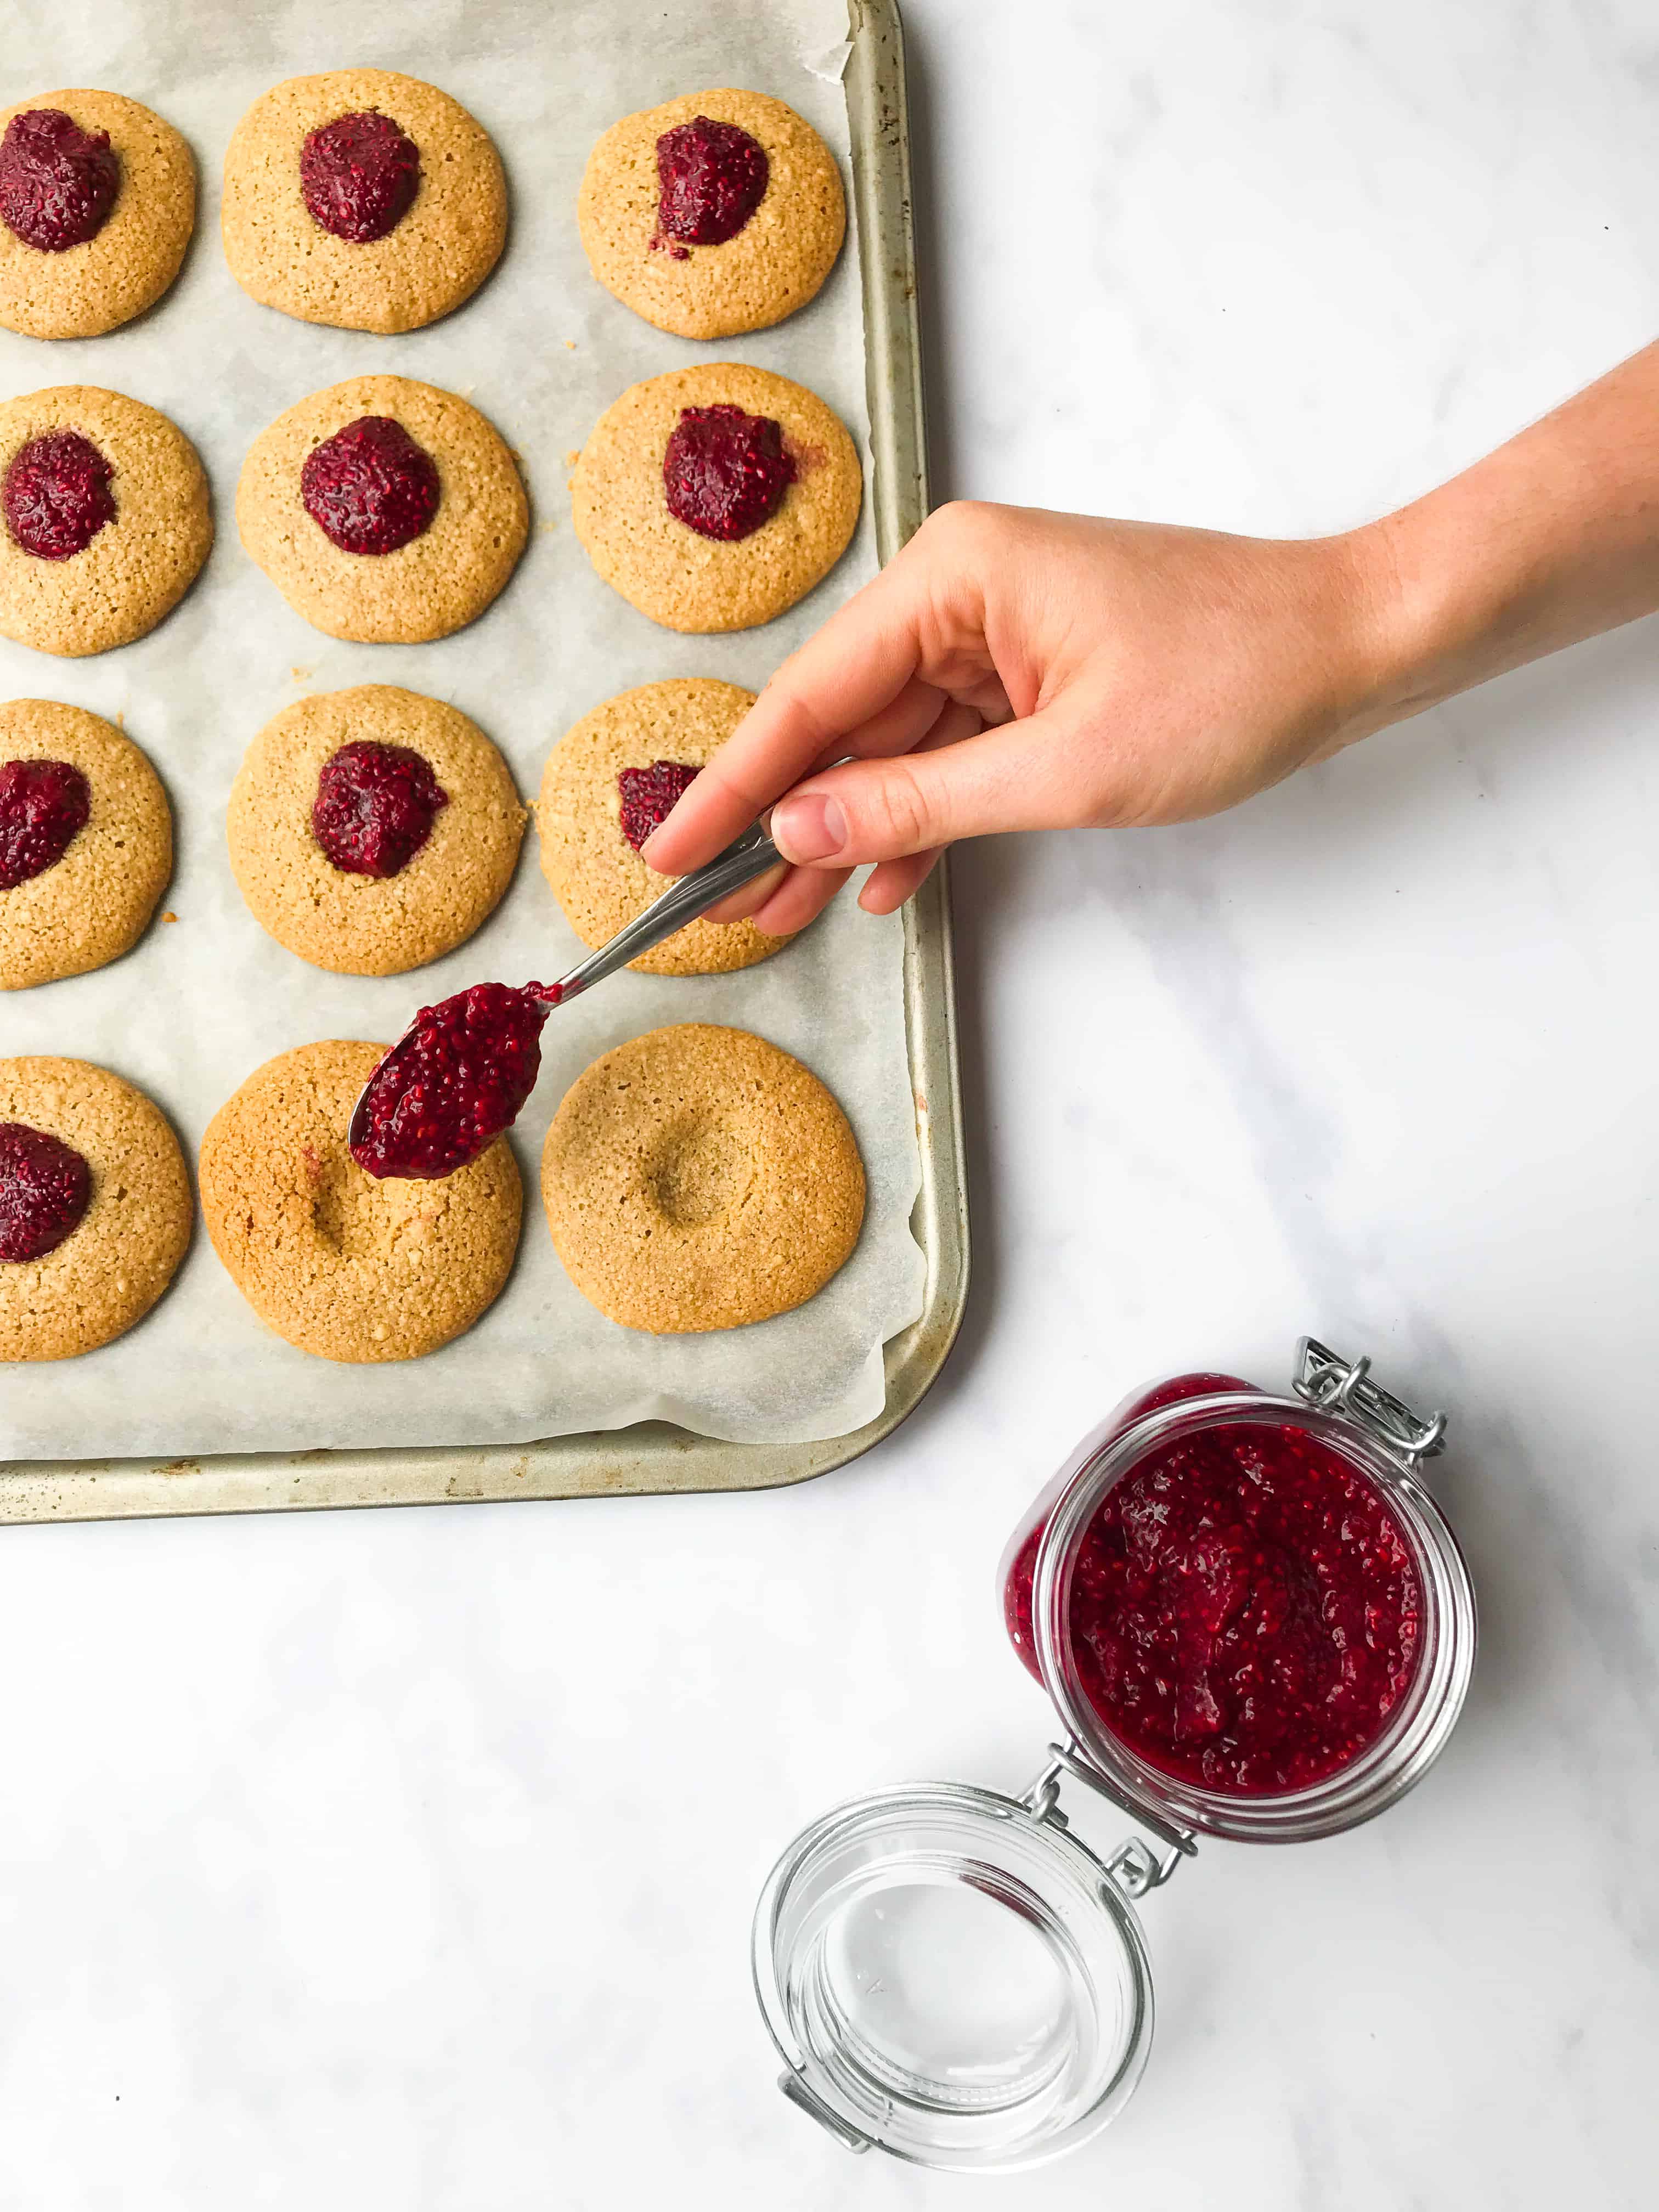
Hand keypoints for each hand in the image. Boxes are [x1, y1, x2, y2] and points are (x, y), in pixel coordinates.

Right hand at [639, 500, 1393, 932]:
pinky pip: (944, 751)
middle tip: (707, 907)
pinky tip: (877, 886)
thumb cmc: (1232, 678)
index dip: (731, 787)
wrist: (1351, 644)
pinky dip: (916, 819)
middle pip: (836, 722)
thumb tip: (801, 834)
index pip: (810, 697)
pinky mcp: (1027, 673)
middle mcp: (958, 590)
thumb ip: (920, 804)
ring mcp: (993, 631)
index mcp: (953, 576)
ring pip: (885, 746)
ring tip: (774, 918)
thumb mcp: (1063, 767)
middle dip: (778, 823)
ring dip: (842, 834)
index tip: (666, 852)